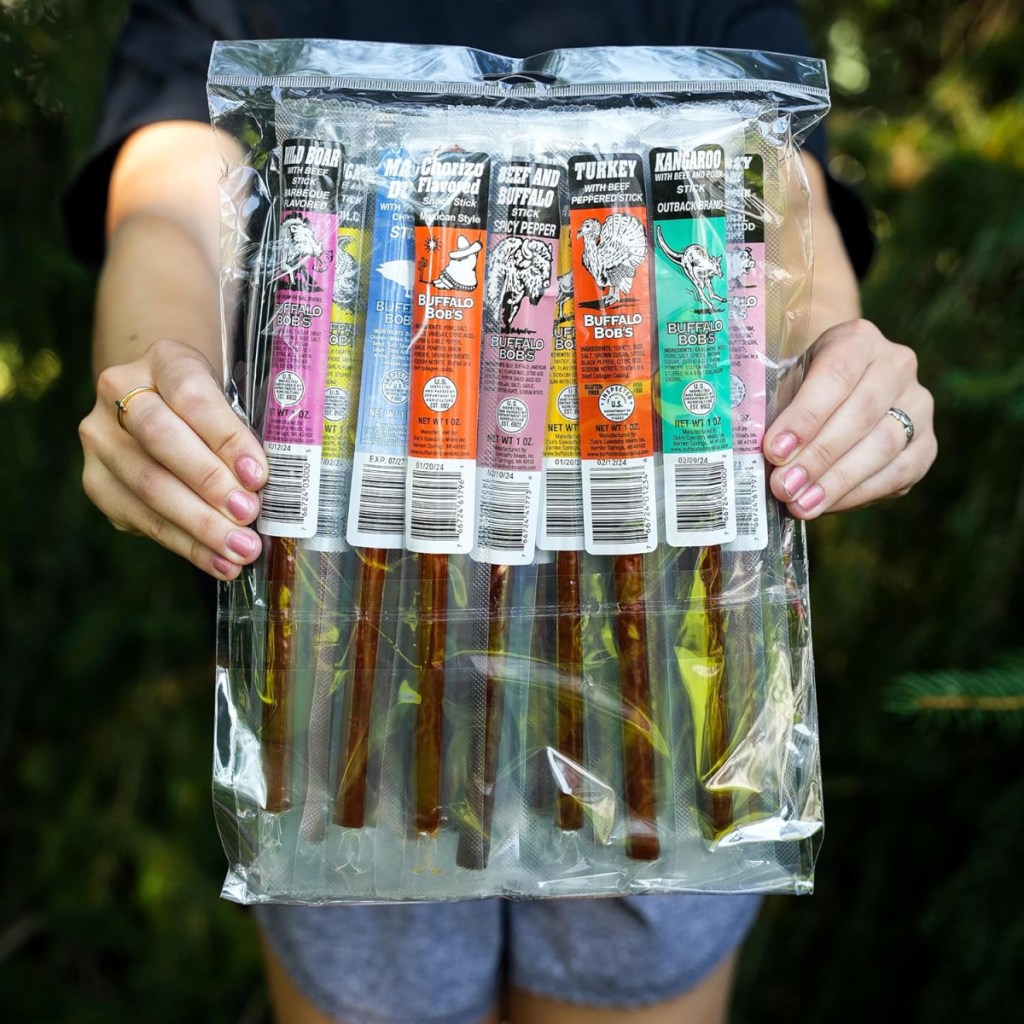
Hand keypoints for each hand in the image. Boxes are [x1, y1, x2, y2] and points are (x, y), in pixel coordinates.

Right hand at [80, 338, 267, 578]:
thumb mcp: (232, 398)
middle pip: (161, 439)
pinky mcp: (99, 482)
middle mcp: (119, 392)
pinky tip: (220, 562)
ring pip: (149, 486)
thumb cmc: (213, 407)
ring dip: (201, 525)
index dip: (226, 437)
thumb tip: (279, 487)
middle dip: (210, 483)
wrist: (159, 402)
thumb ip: (248, 431)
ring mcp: (101, 438)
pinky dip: (188, 545)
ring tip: (241, 549)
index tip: (258, 475)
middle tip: (249, 514)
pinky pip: (144, 520)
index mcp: (163, 361)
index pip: (192, 395)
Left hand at [763, 319, 936, 518]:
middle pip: (861, 414)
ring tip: (801, 504)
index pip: (836, 375)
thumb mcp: (784, 385)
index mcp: (857, 339)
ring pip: (884, 446)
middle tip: (784, 486)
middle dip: (818, 456)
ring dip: (838, 481)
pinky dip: (859, 493)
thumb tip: (762, 460)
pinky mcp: (926, 444)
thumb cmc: (801, 389)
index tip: (774, 451)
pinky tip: (826, 505)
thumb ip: (775, 413)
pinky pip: (899, 473)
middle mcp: (897, 366)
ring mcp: (919, 405)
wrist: (836, 389)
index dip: (805, 417)